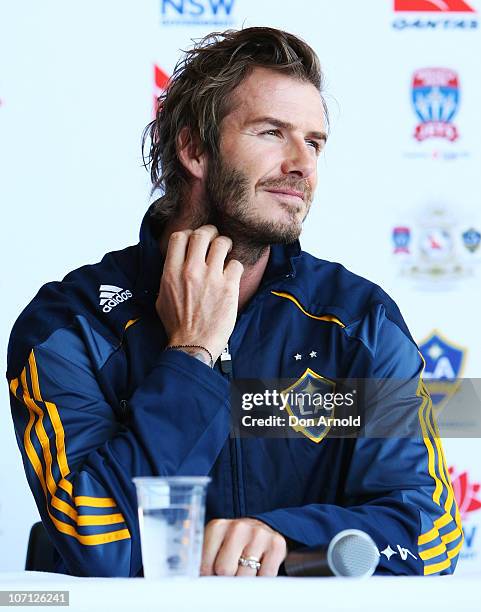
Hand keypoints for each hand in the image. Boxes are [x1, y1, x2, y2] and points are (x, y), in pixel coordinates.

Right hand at [156, 225, 243, 362]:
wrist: (192, 345)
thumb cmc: (177, 326)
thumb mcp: (161, 298)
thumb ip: (168, 277)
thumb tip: (174, 265)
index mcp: (171, 272)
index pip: (180, 236)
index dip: (190, 234)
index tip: (195, 240)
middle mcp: (191, 271)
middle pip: (202, 234)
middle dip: (211, 232)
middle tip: (215, 239)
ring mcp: (211, 278)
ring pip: (222, 243)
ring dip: (225, 245)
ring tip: (226, 253)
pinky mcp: (228, 287)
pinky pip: (236, 264)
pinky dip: (235, 267)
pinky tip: (232, 275)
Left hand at [200, 518, 286, 576]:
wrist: (260, 529)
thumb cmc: (232, 543)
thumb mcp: (214, 546)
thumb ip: (203, 561)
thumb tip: (196, 583)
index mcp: (217, 527)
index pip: (206, 566)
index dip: (209, 578)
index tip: (212, 577)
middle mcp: (238, 527)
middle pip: (225, 571)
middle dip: (226, 578)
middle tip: (230, 572)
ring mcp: (258, 534)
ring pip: (245, 576)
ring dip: (244, 580)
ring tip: (244, 569)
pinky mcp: (276, 544)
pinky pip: (266, 576)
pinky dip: (261, 579)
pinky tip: (258, 569)